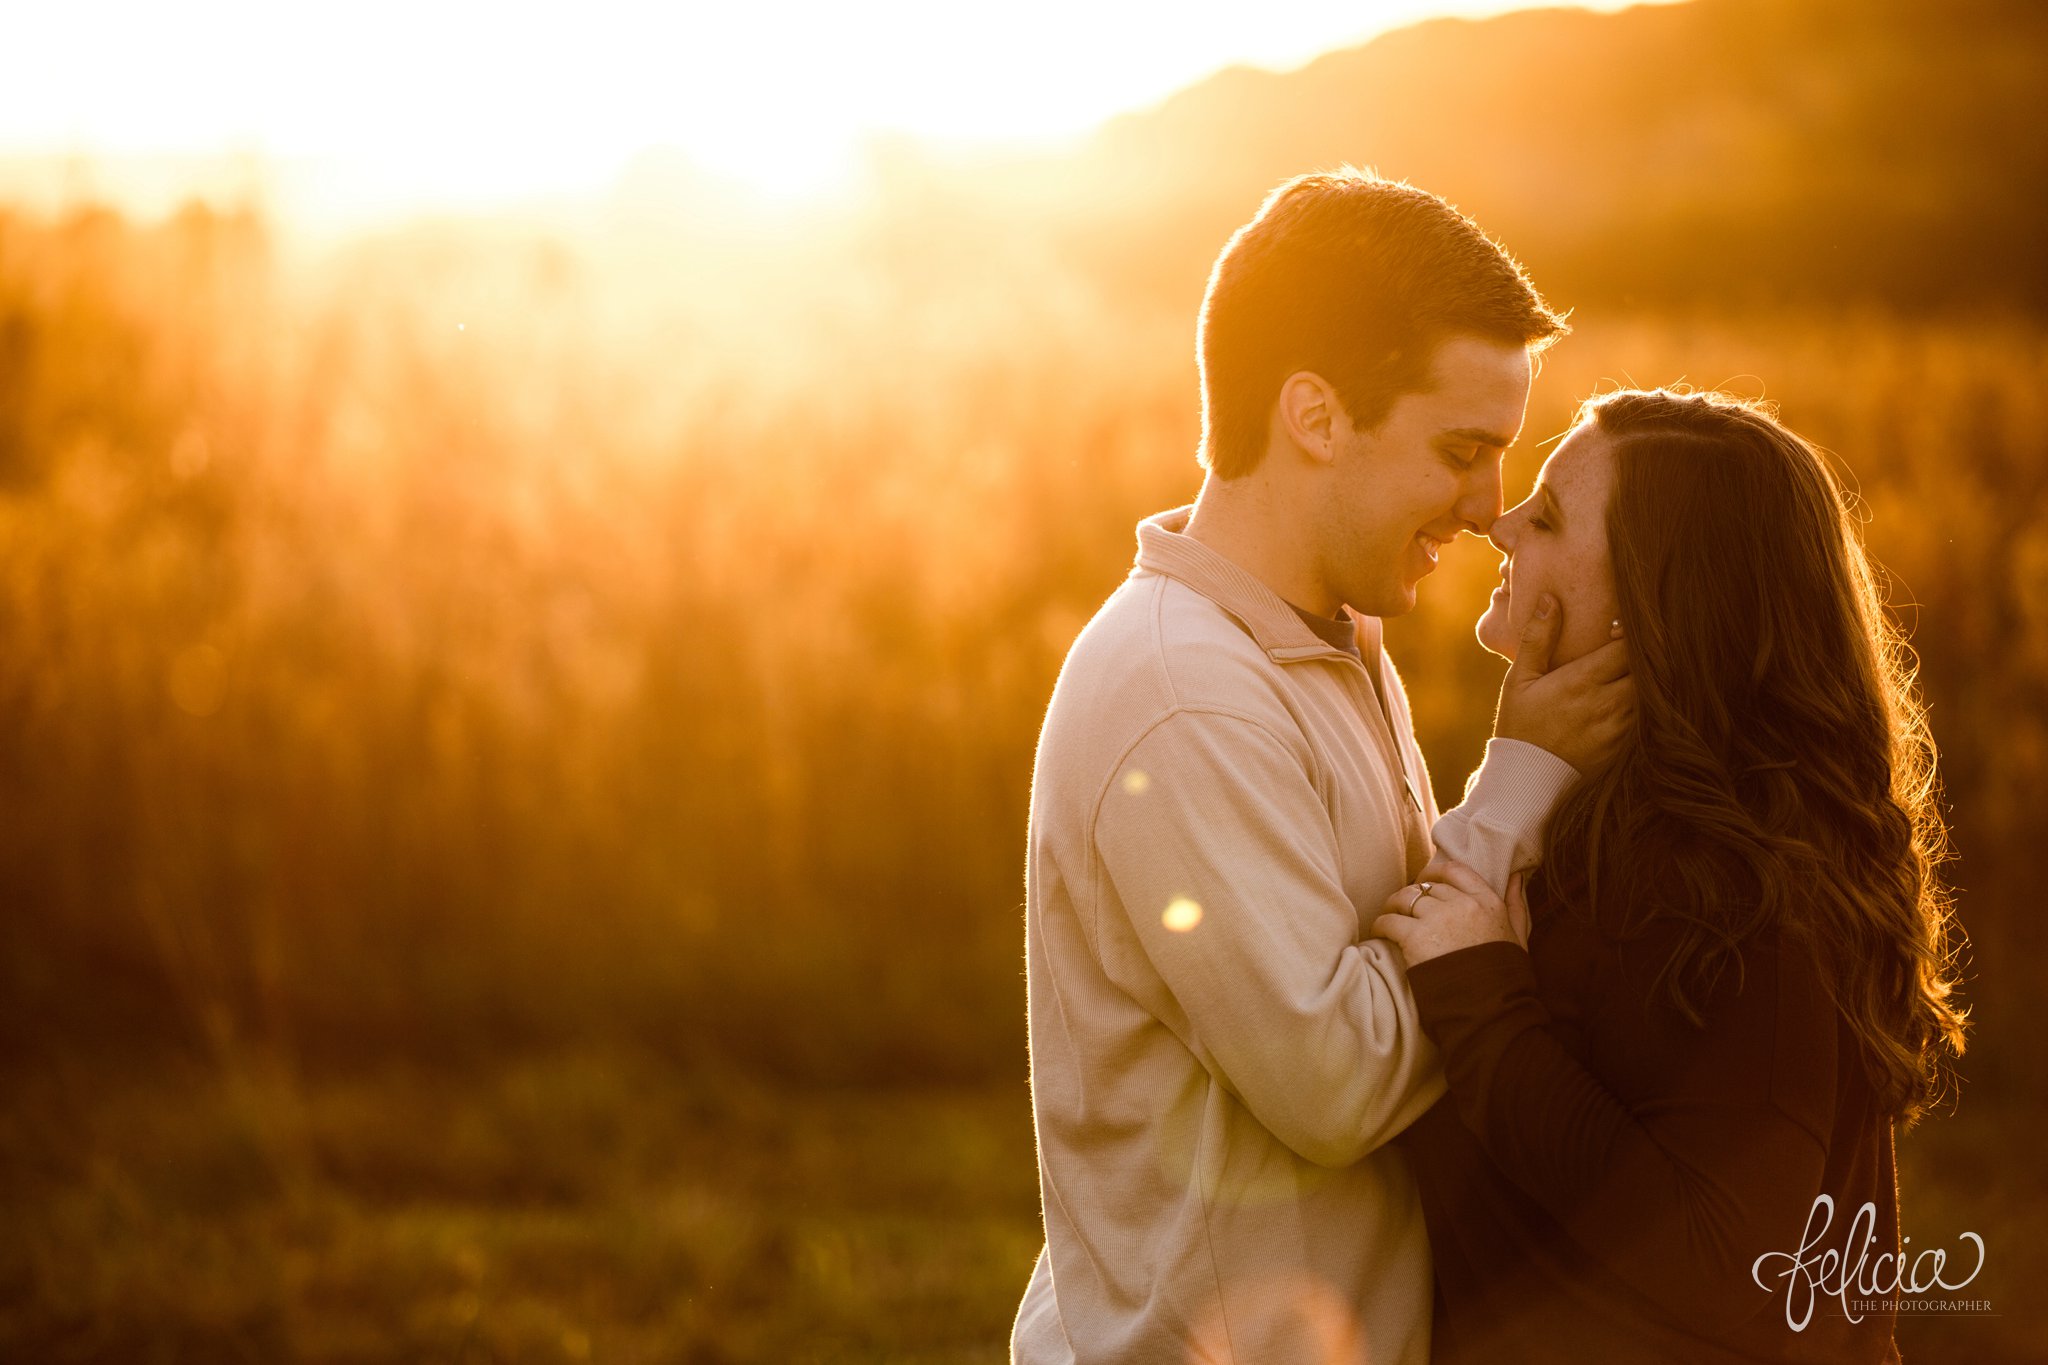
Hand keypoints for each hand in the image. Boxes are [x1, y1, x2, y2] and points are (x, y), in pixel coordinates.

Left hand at [1371, 860, 1524, 965]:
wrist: (1490, 1011)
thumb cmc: (1506, 978)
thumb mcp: (1518, 937)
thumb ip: (1516, 905)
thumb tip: (1515, 877)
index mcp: (1488, 902)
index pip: (1454, 870)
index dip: (1433, 872)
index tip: (1423, 880)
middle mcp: (1463, 905)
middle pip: (1426, 887)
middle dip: (1412, 895)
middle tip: (1403, 907)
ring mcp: (1438, 920)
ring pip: (1404, 899)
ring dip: (1393, 906)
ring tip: (1389, 917)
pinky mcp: (1415, 938)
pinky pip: (1389, 921)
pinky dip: (1381, 925)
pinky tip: (1380, 932)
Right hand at [1492, 594, 1634, 772]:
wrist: (1526, 781)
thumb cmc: (1520, 725)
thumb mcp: (1519, 679)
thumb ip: (1538, 638)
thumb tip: (1550, 598)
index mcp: (1582, 681)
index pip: (1626, 646)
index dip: (1629, 632)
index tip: (1619, 629)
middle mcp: (1607, 703)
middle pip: (1646, 668)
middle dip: (1644, 654)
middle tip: (1635, 646)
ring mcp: (1620, 727)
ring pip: (1652, 691)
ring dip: (1647, 678)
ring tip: (1640, 668)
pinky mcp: (1626, 746)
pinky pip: (1649, 717)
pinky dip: (1648, 703)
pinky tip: (1640, 697)